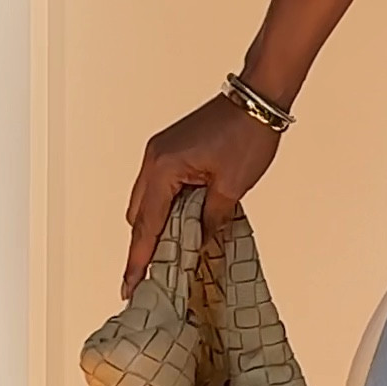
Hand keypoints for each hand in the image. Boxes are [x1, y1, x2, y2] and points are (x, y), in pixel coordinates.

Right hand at [124, 95, 280, 294]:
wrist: (257, 99)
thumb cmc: (247, 134)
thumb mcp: (232, 187)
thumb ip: (210, 220)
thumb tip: (199, 244)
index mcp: (164, 169)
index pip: (146, 226)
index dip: (139, 260)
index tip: (130, 286)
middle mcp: (154, 160)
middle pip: (138, 216)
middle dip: (144, 246)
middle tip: (151, 279)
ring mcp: (160, 153)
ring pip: (146, 201)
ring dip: (156, 226)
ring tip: (168, 257)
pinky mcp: (170, 150)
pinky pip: (158, 187)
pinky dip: (165, 208)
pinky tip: (179, 225)